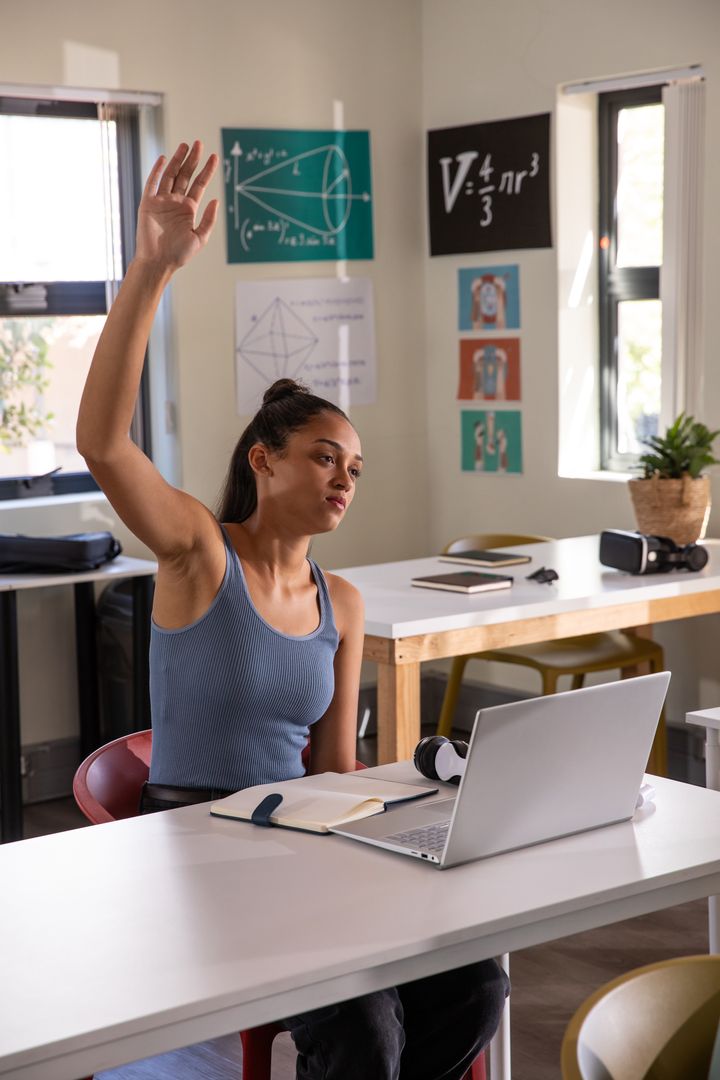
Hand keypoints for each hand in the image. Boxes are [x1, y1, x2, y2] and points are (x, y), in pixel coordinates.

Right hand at [135, 141, 218, 269]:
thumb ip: (208, 219)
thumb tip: (215, 200)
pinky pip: (152, 183)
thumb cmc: (179, 254)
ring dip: (178, 160)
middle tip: (199, 144)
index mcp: (188, 209)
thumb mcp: (200, 238)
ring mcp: (161, 201)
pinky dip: (157, 171)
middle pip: (185, 175)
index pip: (199, 184)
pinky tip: (164, 159)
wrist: (158, 262)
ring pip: (171, 175)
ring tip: (186, 145)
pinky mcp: (148, 203)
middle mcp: (175, 202)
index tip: (214, 156)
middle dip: (192, 159)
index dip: (207, 170)